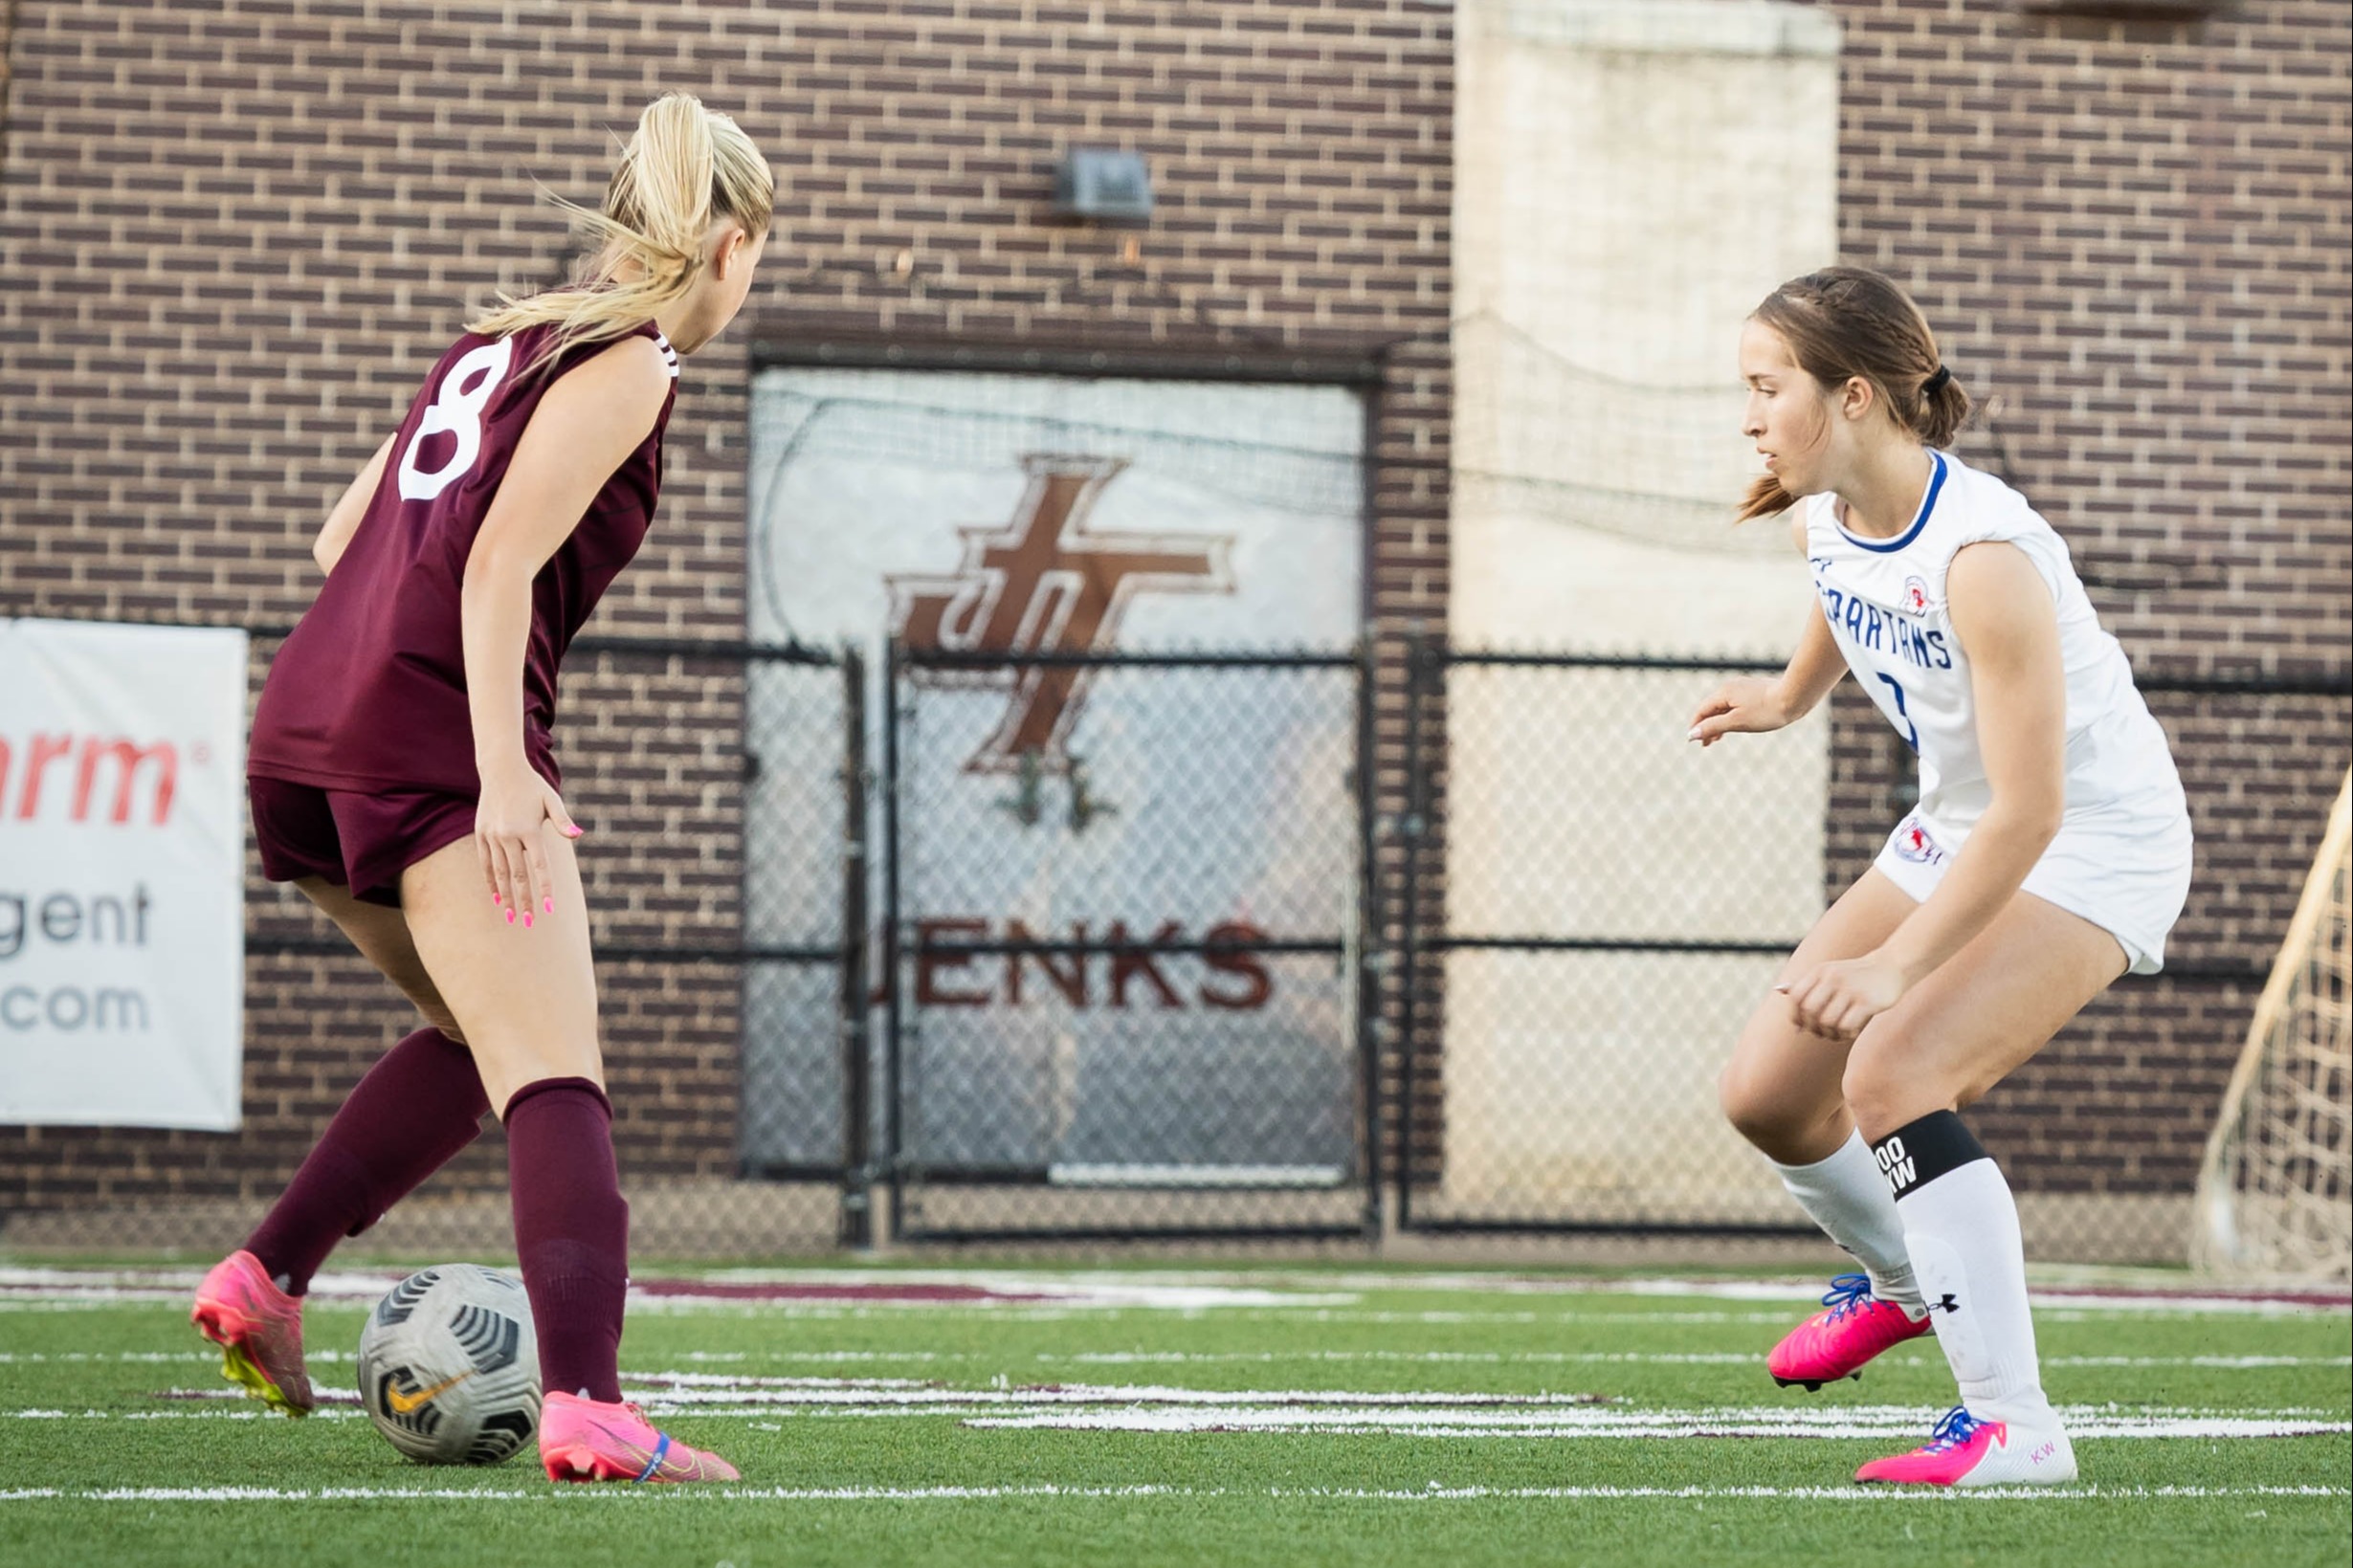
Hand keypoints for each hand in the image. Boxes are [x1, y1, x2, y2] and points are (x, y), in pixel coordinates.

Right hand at [475, 762, 581, 926]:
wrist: (500, 770)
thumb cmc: (532, 786)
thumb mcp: (552, 800)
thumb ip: (563, 820)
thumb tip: (577, 834)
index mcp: (529, 830)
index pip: (539, 867)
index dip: (545, 890)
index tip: (550, 909)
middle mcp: (509, 835)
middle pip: (519, 876)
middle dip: (525, 901)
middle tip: (529, 923)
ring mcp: (492, 836)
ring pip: (500, 873)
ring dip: (506, 896)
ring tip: (511, 916)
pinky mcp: (481, 834)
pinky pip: (485, 863)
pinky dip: (491, 881)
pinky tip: (497, 897)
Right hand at [1688, 677, 1790, 746]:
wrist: (1795, 696)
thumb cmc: (1767, 711)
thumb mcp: (1737, 722)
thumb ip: (1713, 727)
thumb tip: (1692, 734)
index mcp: (1724, 693)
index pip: (1702, 710)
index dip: (1696, 726)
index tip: (1693, 741)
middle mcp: (1731, 687)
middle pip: (1712, 708)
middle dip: (1707, 726)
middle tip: (1706, 745)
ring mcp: (1744, 688)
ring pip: (1725, 707)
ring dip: (1719, 723)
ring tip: (1718, 738)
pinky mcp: (1755, 691)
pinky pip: (1736, 705)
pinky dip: (1731, 717)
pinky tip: (1736, 725)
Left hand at [1777, 955, 1908, 1042]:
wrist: (1892, 966)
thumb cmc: (1856, 975)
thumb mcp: (1829, 972)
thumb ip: (1806, 983)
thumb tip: (1778, 990)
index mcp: (1820, 971)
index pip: (1796, 996)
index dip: (1795, 1015)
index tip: (1802, 1026)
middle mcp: (1833, 978)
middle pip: (1809, 1011)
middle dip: (1812, 1027)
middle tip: (1821, 1033)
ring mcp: (1850, 989)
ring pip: (1828, 1021)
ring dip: (1830, 1034)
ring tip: (1837, 1034)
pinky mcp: (1867, 1002)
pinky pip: (1847, 1025)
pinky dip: (1846, 1034)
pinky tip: (1851, 1032)